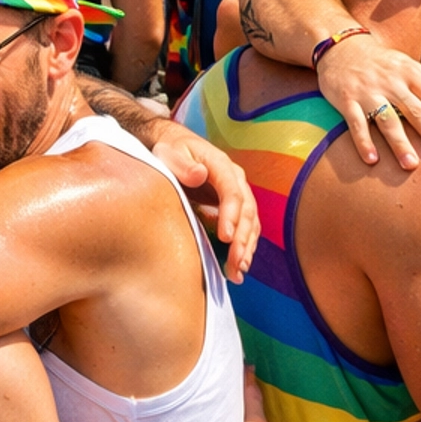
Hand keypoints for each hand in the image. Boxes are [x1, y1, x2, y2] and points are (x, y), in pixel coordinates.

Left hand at [151, 127, 258, 281]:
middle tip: (236, 263)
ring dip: (246, 248)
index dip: (231, 215)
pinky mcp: (234, 208)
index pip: (233, 191)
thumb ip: (181, 165)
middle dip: (243, 239)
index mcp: (221, 165)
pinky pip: (245, 229)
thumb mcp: (170, 153)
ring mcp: (237, 194)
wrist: (175, 149)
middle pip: (247, 211)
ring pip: (251, 223)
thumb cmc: (171, 152)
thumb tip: (199, 175)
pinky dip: (244, 248)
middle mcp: (235, 180)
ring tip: (238, 272)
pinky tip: (237, 268)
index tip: (226, 237)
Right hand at [308, 31, 420, 168]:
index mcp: (411, 74)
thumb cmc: (383, 64)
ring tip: (411, 166)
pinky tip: (372, 160)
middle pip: (416, 111)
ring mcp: (368, 90)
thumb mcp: (412, 69)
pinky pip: (355, 122)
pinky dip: (364, 141)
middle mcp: (391, 81)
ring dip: (399, 143)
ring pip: (387, 119)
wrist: (341, 47)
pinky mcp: (346, 99)